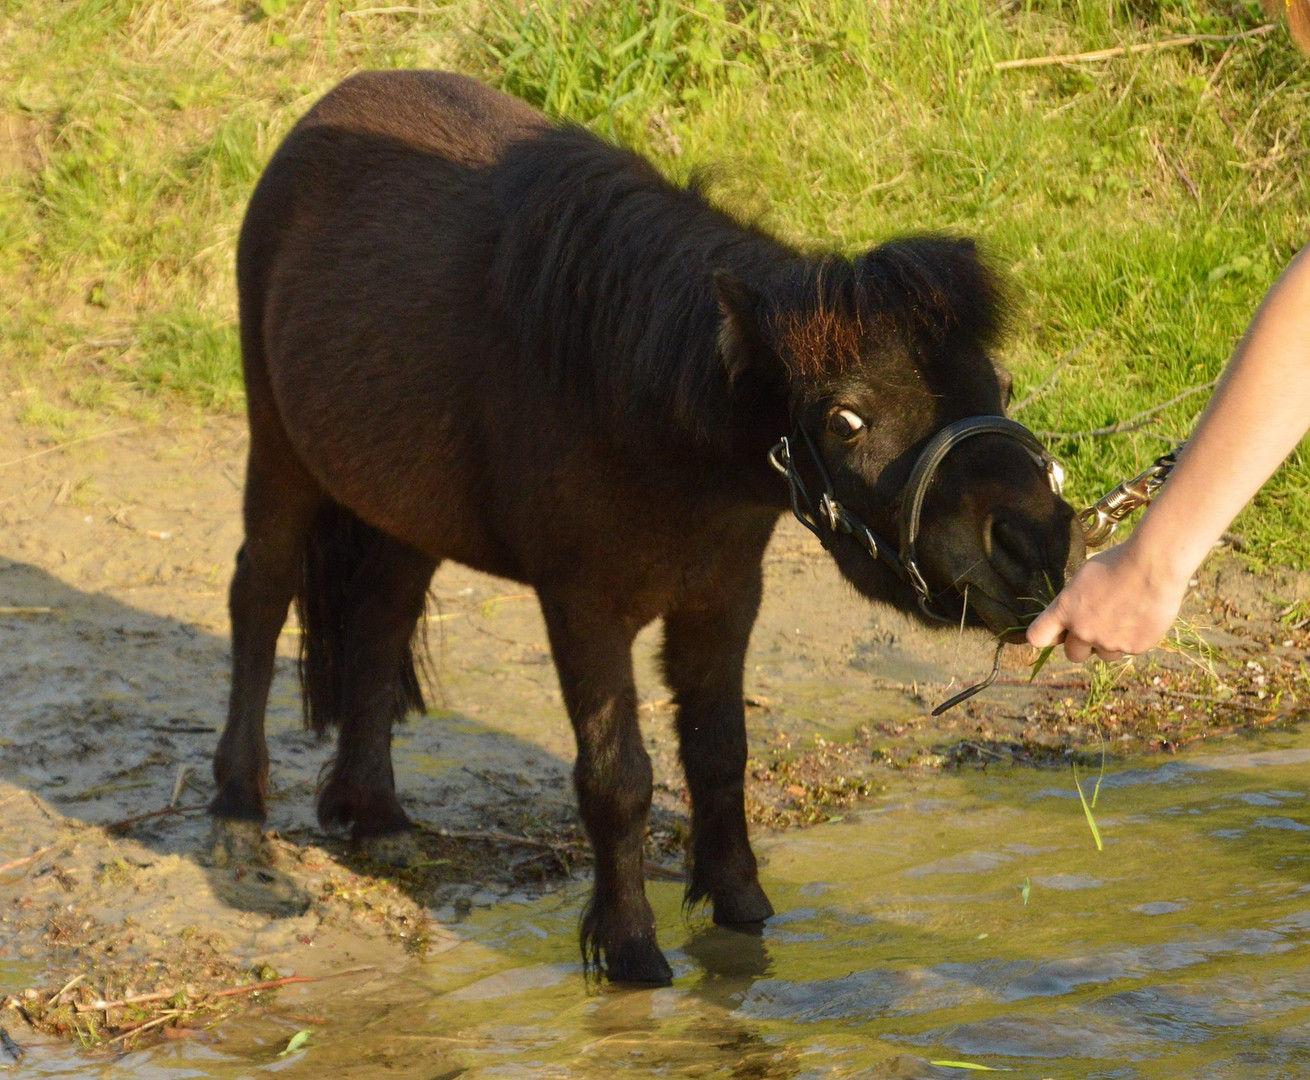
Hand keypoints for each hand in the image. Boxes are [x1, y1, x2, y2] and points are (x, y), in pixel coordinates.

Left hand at [1026, 539, 1189, 662]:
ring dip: (1109, 643)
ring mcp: (1108, 642)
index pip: (1037, 637)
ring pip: (1103, 655)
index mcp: (1064, 610)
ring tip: (1124, 617)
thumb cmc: (1118, 562)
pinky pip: (1129, 649)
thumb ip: (1075, 601)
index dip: (1046, 636)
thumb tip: (1074, 614)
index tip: (1056, 632)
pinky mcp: (1134, 648)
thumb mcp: (1085, 577)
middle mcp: (1082, 630)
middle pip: (1073, 654)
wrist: (1154, 565)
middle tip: (1097, 626)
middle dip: (1081, 644)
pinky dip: (1133, 638)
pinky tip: (1142, 616)